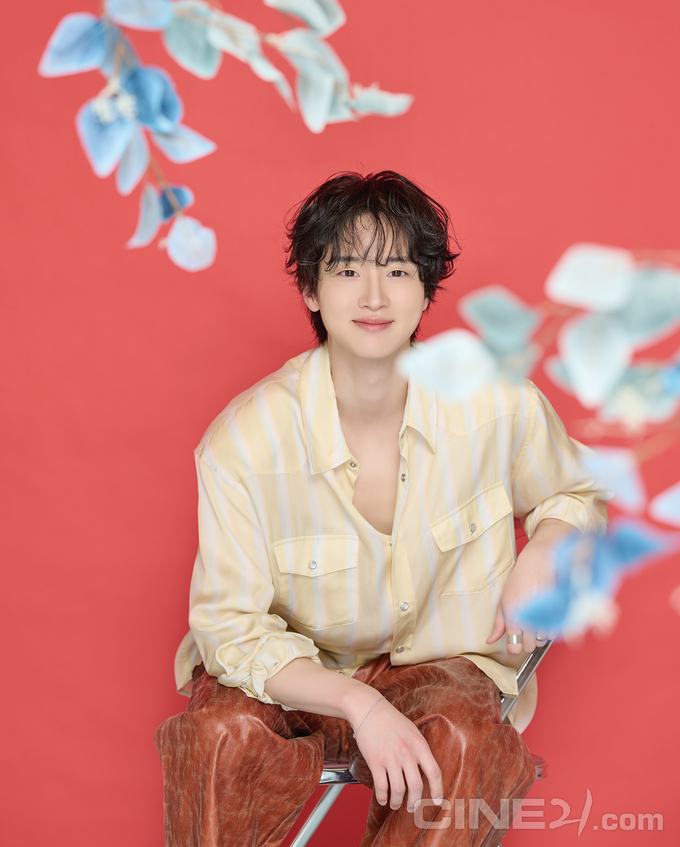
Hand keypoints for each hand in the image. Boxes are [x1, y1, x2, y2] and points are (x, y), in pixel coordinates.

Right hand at [348, 693, 443, 813]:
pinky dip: (382, 797)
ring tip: (396, 804)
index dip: (438, 790)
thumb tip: (426, 772)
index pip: (434, 772)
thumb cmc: (391, 720)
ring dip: (397, 802)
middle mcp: (407, 752)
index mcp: (419, 744)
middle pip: (416, 786)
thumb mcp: (412, 731)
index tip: (437, 801)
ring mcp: (390, 757)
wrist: (369, 709)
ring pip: (398, 790)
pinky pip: (381, 786)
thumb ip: (420, 749)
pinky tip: (383, 799)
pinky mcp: (375, 761)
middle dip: (415, 802)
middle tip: (412, 807)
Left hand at [486, 518, 573, 653]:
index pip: (514, 649)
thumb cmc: (519, 580)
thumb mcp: (503, 601)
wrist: (538, 562)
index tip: (515, 642)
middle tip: (525, 628)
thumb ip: (498, 625)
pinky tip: (544, 616)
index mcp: (513, 617)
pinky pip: (554, 631)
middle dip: (527, 641)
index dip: (515, 648)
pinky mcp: (558, 613)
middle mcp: (529, 619)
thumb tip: (490, 641)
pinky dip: (549, 628)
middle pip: (529, 647)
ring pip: (542, 641)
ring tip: (535, 619)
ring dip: (539, 634)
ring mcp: (545, 616)